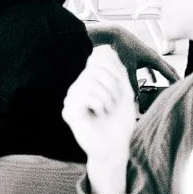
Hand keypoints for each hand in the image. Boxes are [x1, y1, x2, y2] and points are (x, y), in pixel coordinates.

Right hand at [62, 47, 136, 193]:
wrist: (116, 145)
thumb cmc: (120, 120)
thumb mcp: (124, 89)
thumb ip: (116, 68)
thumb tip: (105, 49)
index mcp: (90, 80)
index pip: (98, 57)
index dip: (113, 68)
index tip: (120, 86)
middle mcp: (78, 86)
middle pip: (95, 67)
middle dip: (112, 84)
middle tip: (113, 102)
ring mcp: (71, 98)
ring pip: (90, 80)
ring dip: (107, 96)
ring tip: (107, 109)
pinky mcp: (69, 111)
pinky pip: (85, 94)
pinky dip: (99, 103)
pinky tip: (99, 114)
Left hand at [88, 24, 178, 89]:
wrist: (119, 36)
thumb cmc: (125, 49)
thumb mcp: (129, 68)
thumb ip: (133, 83)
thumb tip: (135, 96)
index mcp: (155, 59)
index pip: (168, 72)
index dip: (175, 81)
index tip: (182, 88)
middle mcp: (155, 57)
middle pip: (169, 69)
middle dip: (174, 78)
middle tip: (181, 87)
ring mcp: (150, 56)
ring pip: (161, 67)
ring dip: (166, 75)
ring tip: (170, 84)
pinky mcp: (144, 56)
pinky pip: (152, 67)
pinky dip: (154, 74)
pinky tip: (153, 81)